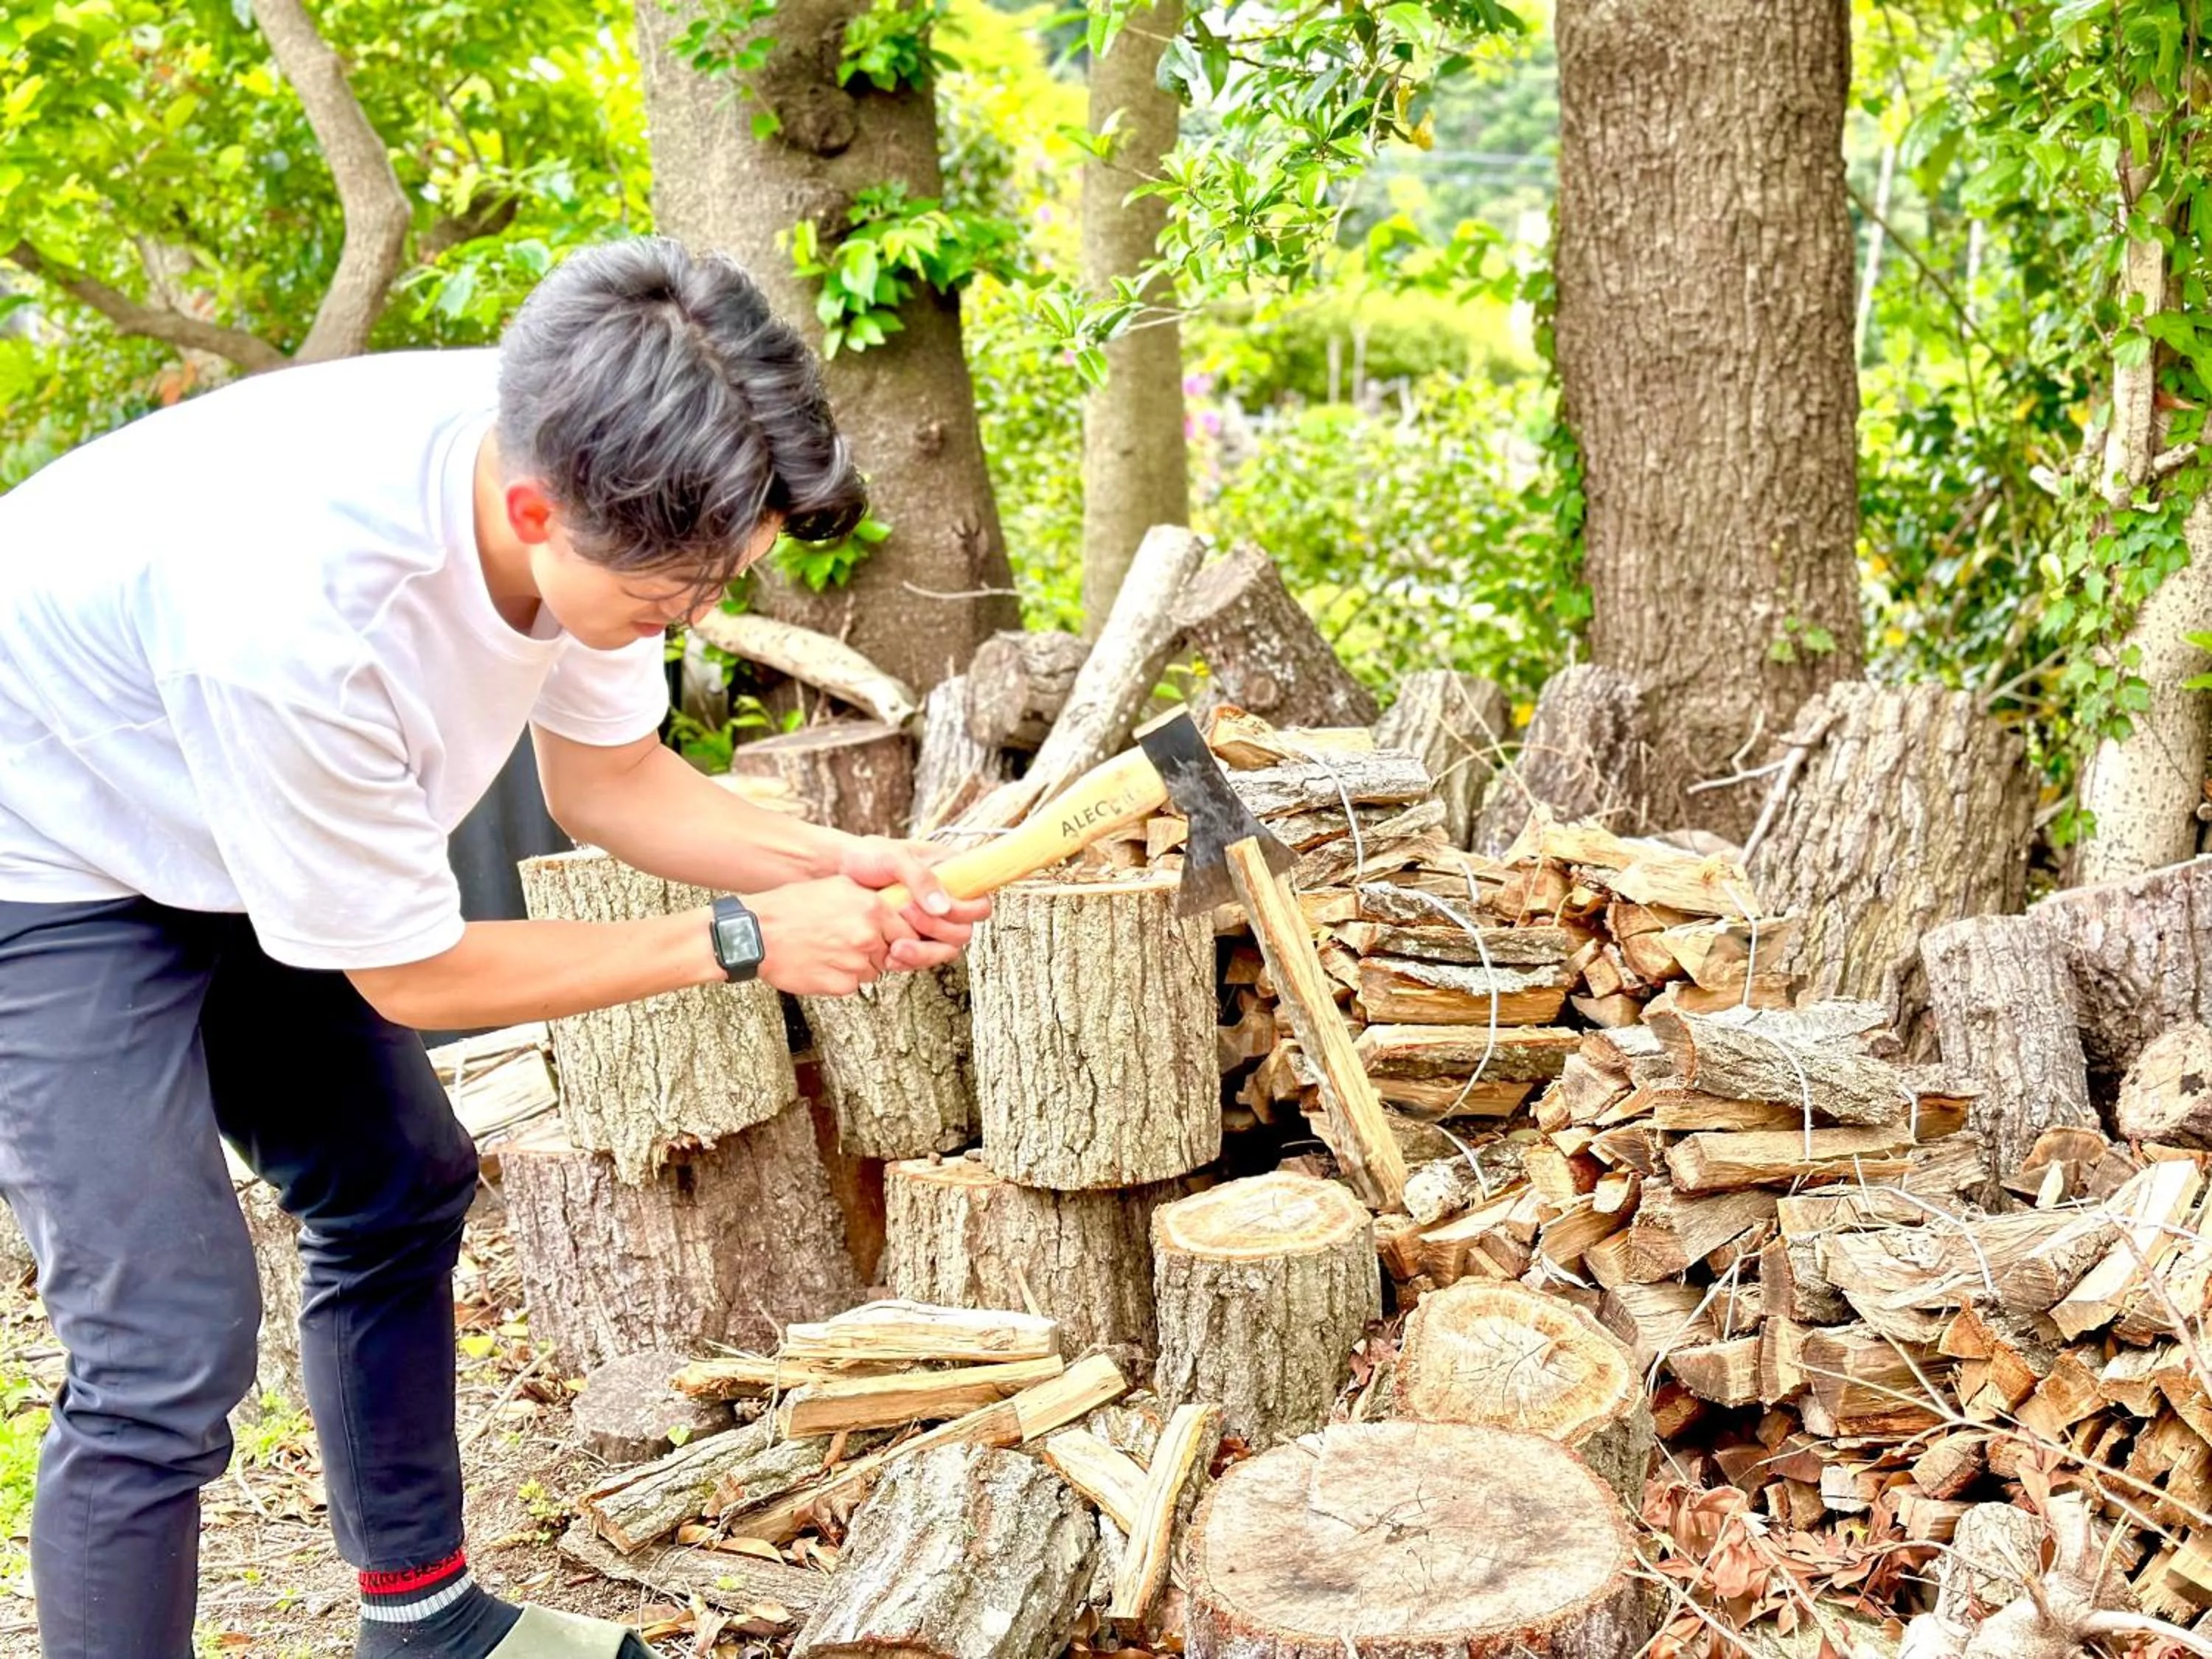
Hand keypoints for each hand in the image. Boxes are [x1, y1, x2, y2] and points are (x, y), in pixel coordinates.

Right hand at [746, 877, 903, 996]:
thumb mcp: (837, 886)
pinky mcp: (841, 985)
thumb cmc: (790, 908)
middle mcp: (867, 935)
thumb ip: (871, 898)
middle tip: (849, 941)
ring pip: (873, 970)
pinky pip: (853, 984)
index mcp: (872, 908)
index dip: (898, 935)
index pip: (907, 930)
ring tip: (830, 949)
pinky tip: (822, 962)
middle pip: (892, 952)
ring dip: (859, 964)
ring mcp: (855, 962)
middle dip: (877, 950)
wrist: (757, 934)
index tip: (890, 937)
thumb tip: (894, 907)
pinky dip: (841, 977)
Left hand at [836, 835, 991, 971]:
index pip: (980, 904)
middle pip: (962, 933)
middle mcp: (946, 902)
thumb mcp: (895, 857)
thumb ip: (921, 879)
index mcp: (953, 876)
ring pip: (943, 951)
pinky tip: (889, 956)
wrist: (837, 874)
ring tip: (896, 946)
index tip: (937, 908)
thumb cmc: (867, 857)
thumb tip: (943, 907)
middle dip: (936, 931)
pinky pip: (921, 959)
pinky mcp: (912, 939)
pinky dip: (908, 961)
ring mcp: (929, 923)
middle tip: (906, 915)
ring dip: (923, 953)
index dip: (965, 913)